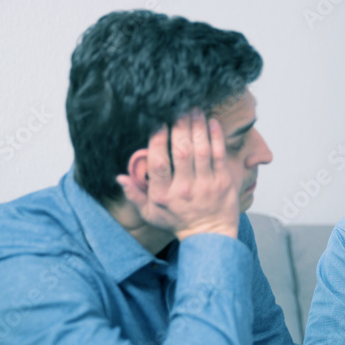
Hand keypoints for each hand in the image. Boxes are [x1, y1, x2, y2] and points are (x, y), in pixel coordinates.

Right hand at [117, 109, 239, 239]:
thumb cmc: (178, 222)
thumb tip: (120, 176)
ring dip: (198, 127)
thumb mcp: (151, 214)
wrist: (209, 236)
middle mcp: (185, 189)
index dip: (157, 140)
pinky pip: (219, 155)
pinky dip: (216, 137)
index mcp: (164, 195)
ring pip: (201, 150)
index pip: (158, 163)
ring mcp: (206, 185)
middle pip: (181, 152)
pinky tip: (212, 122)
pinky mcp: (224, 182)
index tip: (158, 122)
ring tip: (195, 109)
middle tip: (179, 107)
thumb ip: (134, 195)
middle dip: (179, 126)